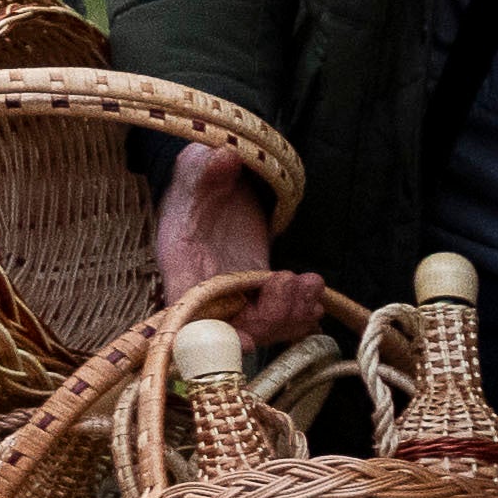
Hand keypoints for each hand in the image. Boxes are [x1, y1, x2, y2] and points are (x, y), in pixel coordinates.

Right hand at [146, 151, 331, 337]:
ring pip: (262, 327)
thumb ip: (207, 168)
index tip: (247, 340)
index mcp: (183, 266)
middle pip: (235, 329)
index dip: (214, 337)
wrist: (217, 180)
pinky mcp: (258, 289)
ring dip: (292, 315)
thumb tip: (225, 158)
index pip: (188, 315)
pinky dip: (298, 314)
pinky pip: (278, 316)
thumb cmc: (199, 174)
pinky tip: (313, 295)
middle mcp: (206, 289)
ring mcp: (235, 293)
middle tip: (294, 282)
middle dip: (272, 315)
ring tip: (311, 285)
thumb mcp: (197, 164)